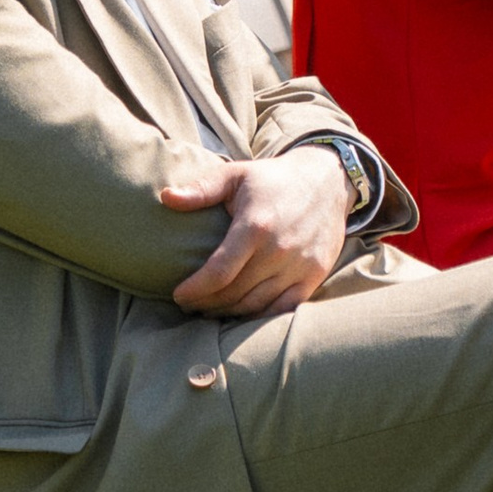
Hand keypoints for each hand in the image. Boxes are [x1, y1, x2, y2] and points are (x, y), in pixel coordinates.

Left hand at [161, 150, 348, 314]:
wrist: (327, 180)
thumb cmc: (273, 179)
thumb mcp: (236, 175)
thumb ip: (201, 190)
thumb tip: (165, 198)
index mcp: (255, 226)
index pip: (219, 272)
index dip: (195, 289)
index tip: (178, 294)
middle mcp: (279, 250)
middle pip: (234, 293)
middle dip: (206, 303)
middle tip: (189, 304)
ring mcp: (299, 266)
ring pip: (256, 305)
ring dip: (228, 313)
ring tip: (209, 309)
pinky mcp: (314, 276)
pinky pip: (283, 308)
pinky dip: (259, 316)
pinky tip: (241, 312)